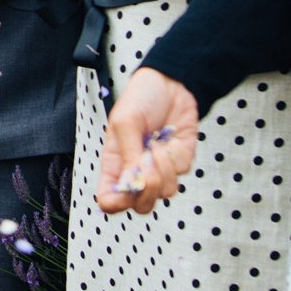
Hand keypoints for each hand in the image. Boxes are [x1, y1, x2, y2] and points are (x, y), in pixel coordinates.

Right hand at [96, 67, 200, 215]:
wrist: (170, 84)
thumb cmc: (140, 99)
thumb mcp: (125, 122)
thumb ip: (127, 155)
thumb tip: (130, 184)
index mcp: (115, 165)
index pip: (109, 200)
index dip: (117, 202)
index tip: (127, 184)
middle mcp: (136, 173)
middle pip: (141, 206)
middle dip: (147, 190)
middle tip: (145, 163)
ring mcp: (160, 170)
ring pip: (164, 193)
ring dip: (163, 169)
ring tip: (155, 144)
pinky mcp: (179, 162)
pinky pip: (180, 175)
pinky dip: (174, 158)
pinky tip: (167, 140)